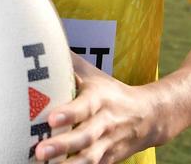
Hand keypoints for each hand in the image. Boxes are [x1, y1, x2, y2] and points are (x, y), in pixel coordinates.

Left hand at [34, 54, 165, 162]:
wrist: (151, 116)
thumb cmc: (111, 92)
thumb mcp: (94, 74)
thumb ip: (69, 62)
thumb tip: (42, 40)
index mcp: (99, 99)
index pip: (84, 106)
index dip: (69, 113)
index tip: (50, 118)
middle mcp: (105, 123)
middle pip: (84, 137)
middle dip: (62, 145)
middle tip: (40, 151)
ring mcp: (108, 145)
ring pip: (90, 158)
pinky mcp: (108, 161)